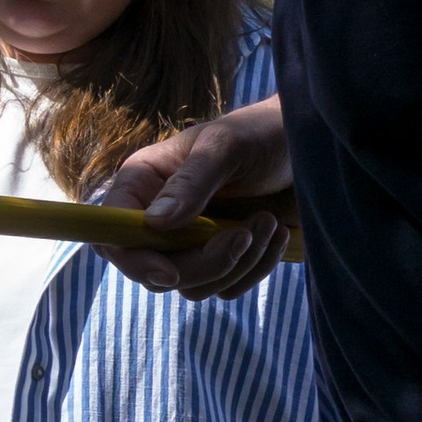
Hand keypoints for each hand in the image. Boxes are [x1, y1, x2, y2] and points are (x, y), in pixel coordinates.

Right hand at [91, 94, 292, 299]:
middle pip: (154, 271)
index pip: (113, 235)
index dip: (133, 259)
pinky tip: (275, 232)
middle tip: (244, 233)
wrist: (308, 147)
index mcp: (144, 183)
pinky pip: (227, 288)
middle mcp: (159, 217)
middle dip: (203, 263)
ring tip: (267, 221)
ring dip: (237, 262)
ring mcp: (190, 243)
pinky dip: (255, 268)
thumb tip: (154, 223)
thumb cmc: (260, 134)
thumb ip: (191, 182)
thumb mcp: (226, 147)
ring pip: (194, 286)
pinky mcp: (222, 259)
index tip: (169, 273)